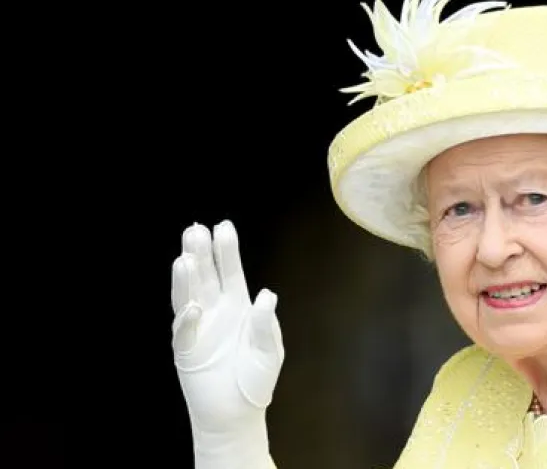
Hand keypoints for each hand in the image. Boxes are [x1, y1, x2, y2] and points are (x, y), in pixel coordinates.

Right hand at [171, 220, 282, 465]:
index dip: (226, 250)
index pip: (230, 272)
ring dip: (186, 277)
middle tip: (195, 229)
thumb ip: (266, 324)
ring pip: (189, 296)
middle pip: (205, 277)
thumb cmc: (256, 380)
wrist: (237, 414)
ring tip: (184, 255)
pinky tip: (193, 307)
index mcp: (238, 306)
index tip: (223, 226)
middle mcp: (216, 312)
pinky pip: (184, 331)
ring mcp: (198, 329)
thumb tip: (266, 295)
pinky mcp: (186, 351)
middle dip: (200, 253)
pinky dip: (187, 319)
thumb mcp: (269, 351)